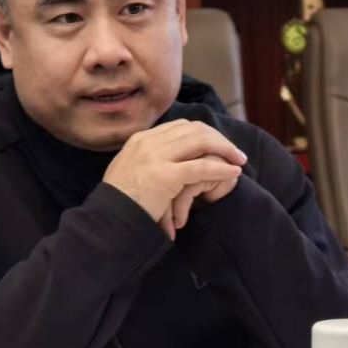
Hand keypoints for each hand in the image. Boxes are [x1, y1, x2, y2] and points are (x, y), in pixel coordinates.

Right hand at [103, 120, 245, 239]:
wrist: (108, 220)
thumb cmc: (120, 204)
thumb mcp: (130, 172)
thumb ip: (148, 161)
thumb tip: (171, 163)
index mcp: (140, 140)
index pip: (180, 126)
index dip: (204, 133)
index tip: (218, 144)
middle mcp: (148, 143)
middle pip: (194, 129)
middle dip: (218, 138)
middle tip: (235, 152)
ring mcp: (156, 157)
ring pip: (200, 141)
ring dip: (225, 149)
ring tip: (239, 160)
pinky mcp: (165, 175)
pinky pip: (201, 166)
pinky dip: (221, 167)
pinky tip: (233, 172)